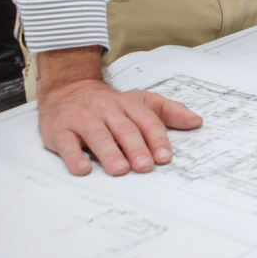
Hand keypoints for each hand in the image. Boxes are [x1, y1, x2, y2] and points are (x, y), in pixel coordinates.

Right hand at [36, 47, 202, 176]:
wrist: (68, 88)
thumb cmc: (108, 103)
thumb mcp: (140, 101)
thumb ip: (168, 111)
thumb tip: (196, 121)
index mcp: (128, 104)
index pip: (146, 121)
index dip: (157, 139)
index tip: (165, 157)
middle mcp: (106, 110)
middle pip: (124, 130)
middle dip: (136, 148)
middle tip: (145, 166)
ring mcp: (82, 119)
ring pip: (98, 136)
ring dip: (109, 154)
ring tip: (120, 170)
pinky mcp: (60, 130)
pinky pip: (67, 144)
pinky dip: (74, 157)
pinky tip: (83, 169)